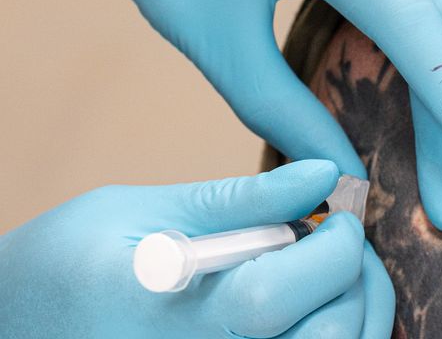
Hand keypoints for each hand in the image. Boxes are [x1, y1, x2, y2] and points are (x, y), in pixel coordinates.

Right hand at [0, 161, 391, 338]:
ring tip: (327, 279)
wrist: (11, 326)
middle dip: (353, 281)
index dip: (336, 246)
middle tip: (336, 246)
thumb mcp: (142, 213)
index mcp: (177, 313)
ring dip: (351, 317)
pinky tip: (312, 311)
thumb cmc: (67, 265)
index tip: (335, 216)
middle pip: (328, 336)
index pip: (293, 288)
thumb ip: (241, 201)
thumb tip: (326, 174)